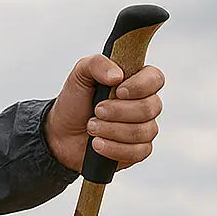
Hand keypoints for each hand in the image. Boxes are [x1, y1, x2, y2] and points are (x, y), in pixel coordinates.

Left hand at [44, 55, 164, 173]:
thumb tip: (117, 76)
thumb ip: (97, 63)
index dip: (140, 86)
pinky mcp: (136, 152)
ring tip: (91, 128)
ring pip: (144, 131)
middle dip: (119, 111)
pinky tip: (97, 145)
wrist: (60, 134)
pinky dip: (115, 149)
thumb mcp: (80, 75)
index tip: (118, 91)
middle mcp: (145, 105)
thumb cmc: (75, 102)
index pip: (156, 79)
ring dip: (113, 130)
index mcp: (137, 82)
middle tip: (96, 111)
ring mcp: (143, 129)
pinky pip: (138, 152)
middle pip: (150, 108)